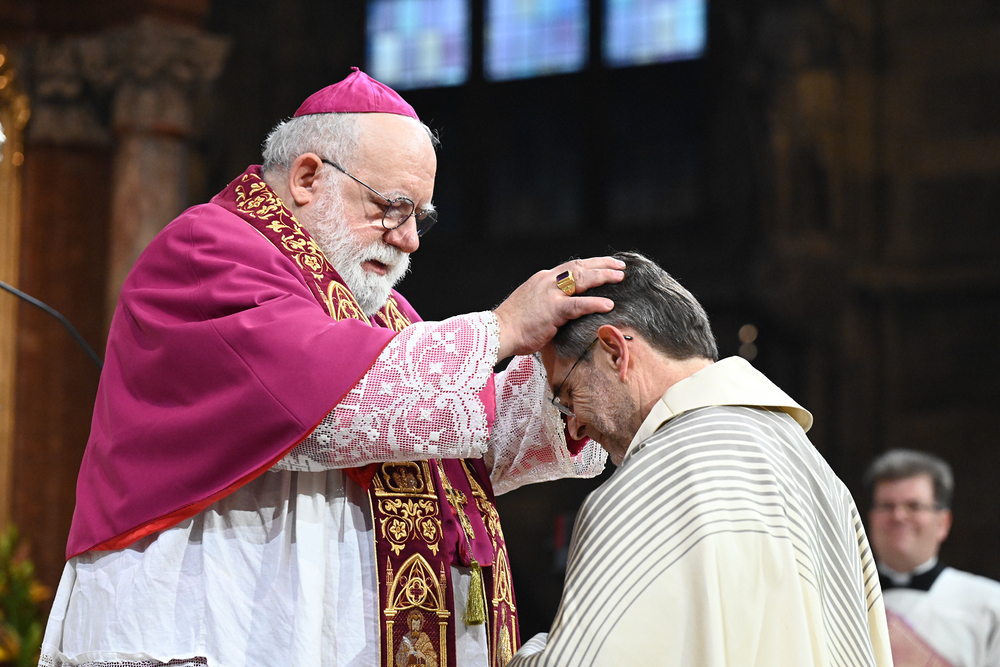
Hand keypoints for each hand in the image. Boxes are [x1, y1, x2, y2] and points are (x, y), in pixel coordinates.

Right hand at [493, 257, 624, 359]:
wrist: (498, 331)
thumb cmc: (513, 324)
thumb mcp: (532, 305)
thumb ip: (549, 302)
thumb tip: (565, 309)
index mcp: (543, 279)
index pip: (571, 266)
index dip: (590, 264)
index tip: (605, 263)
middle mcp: (547, 281)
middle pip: (580, 267)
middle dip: (602, 265)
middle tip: (620, 266)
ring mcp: (550, 294)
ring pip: (582, 279)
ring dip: (604, 276)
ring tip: (620, 277)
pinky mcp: (553, 310)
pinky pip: (579, 304)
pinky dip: (595, 303)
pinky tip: (608, 304)